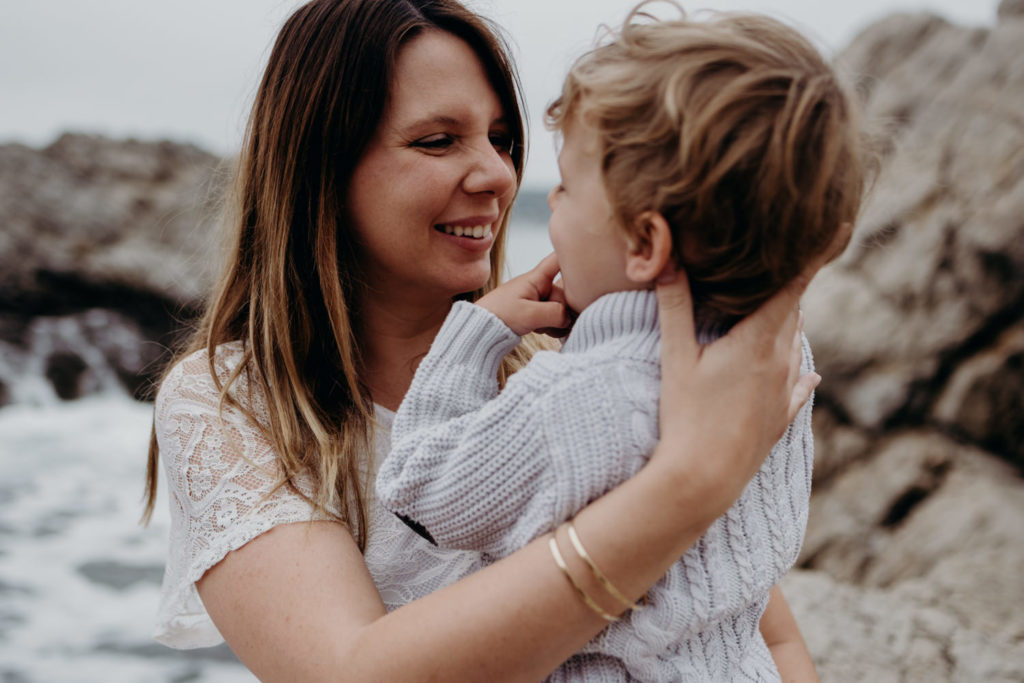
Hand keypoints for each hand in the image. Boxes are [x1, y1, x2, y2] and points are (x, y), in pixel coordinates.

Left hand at [477, 253, 570, 335]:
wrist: (481, 329)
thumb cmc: (500, 316)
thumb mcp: (530, 314)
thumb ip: (555, 313)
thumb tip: (569, 318)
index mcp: (537, 278)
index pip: (558, 259)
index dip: (572, 257)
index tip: (583, 256)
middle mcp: (540, 286)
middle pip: (565, 293)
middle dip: (563, 311)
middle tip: (552, 322)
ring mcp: (538, 299)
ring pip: (561, 309)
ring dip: (557, 321)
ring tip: (541, 327)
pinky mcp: (536, 312)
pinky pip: (554, 318)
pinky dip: (551, 326)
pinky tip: (540, 330)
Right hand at [652, 261, 821, 515]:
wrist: (703, 481)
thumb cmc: (685, 417)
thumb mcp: (676, 358)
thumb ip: (675, 305)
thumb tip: (668, 258)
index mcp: (758, 341)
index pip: (793, 285)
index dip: (816, 253)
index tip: (839, 225)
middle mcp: (781, 362)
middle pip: (791, 310)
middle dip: (787, 284)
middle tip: (786, 258)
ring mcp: (784, 391)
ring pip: (793, 343)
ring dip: (786, 322)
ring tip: (779, 303)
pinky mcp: (780, 417)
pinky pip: (797, 385)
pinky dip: (797, 370)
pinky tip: (808, 374)